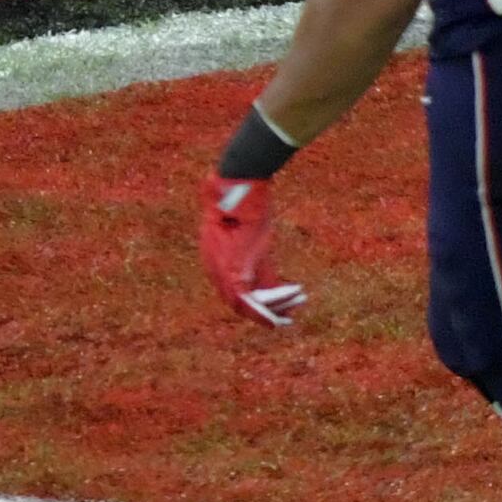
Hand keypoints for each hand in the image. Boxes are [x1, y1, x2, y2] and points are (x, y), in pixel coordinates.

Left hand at [199, 176, 305, 326]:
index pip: (229, 291)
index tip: (274, 311)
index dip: (252, 305)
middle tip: (284, 321)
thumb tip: (274, 282)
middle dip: (260, 314)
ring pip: (243, 304)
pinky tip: (287, 310)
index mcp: (213, 256)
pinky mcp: (234, 264)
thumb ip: (259, 260)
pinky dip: (268, 306)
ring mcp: (221, 265)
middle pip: (234, 302)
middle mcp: (212, 264)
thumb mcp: (254, 236)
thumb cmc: (246, 200)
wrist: (239, 180)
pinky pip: (249, 298)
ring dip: (268, 313)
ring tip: (289, 318)